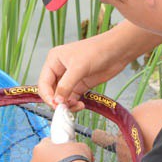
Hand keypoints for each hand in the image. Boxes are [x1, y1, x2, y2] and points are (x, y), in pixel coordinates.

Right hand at [37, 23, 161, 109]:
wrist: (117, 51)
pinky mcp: (81, 85)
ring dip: (67, 104)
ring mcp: (70, 78)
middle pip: (51, 91)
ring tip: (76, 106)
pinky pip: (72, 98)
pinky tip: (81, 105)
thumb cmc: (97, 51)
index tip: (55, 105)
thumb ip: (66, 86)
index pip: (43, 82)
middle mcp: (60, 69)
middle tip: (65, 110)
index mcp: (54, 61)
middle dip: (57, 101)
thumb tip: (57, 101)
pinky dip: (74, 104)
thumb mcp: (79, 68)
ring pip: (62, 97)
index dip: (47, 95)